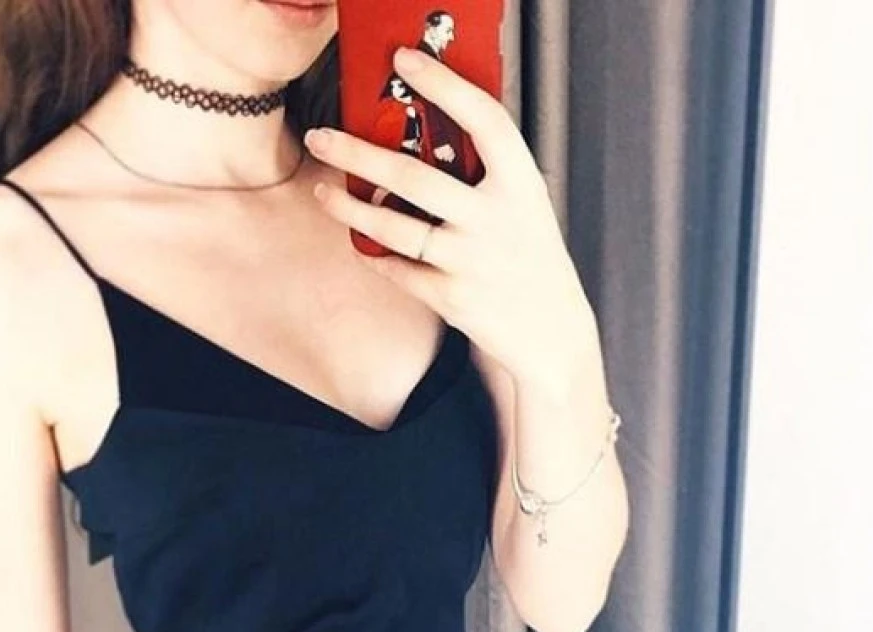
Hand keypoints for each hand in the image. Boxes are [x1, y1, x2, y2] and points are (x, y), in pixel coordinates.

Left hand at [304, 46, 597, 394]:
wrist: (550, 328)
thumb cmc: (528, 257)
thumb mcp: (524, 204)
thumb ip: (484, 174)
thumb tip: (425, 135)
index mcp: (520, 184)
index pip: (483, 119)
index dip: (444, 85)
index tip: (405, 60)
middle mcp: (495, 218)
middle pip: (413, 175)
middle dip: (357, 153)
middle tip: (323, 138)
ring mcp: (470, 260)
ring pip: (393, 227)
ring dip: (349, 207)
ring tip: (323, 191)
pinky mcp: (451, 297)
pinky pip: (397, 269)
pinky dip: (374, 254)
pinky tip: (360, 241)